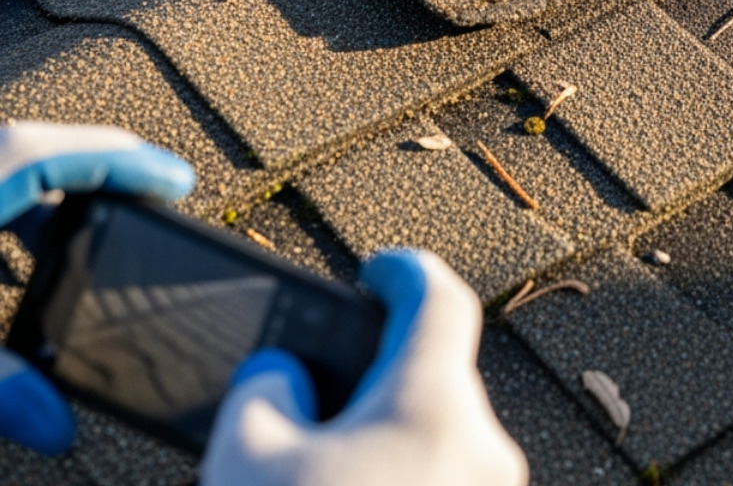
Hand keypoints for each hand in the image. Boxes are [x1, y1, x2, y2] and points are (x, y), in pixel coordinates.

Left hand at [0, 121, 195, 453]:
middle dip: (100, 177)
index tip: (178, 181)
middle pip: (40, 152)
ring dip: (48, 195)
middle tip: (150, 202)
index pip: (67, 151)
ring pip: (8, 168)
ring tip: (88, 229)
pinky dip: (10, 205)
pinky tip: (12, 254)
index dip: (131, 162)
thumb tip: (55, 422)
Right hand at [202, 250, 529, 485]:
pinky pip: (445, 477)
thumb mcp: (246, 458)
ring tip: (324, 464)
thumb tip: (284, 374)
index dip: (406, 271)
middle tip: (322, 399)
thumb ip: (265, 389)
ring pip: (440, 436)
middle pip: (436, 376)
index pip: (441, 298)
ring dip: (391, 435)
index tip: (377, 271)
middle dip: (382, 376)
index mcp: (432, 406)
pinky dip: (403, 474)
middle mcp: (483, 447)